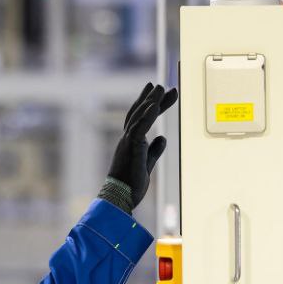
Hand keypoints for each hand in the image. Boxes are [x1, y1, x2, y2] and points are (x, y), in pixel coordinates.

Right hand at [101, 83, 178, 213]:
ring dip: (150, 101)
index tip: (156, 92)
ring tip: (161, 88)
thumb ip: (154, 150)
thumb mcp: (146, 164)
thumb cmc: (130, 185)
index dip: (147, 104)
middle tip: (162, 85)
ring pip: (139, 116)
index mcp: (131, 143)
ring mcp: (127, 142)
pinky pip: (139, 128)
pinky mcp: (131, 148)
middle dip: (152, 98)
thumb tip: (162, 138)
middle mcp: (127, 139)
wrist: (120, 198)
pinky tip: (154, 104)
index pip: (140, 119)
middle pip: (140, 113)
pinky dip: (147, 115)